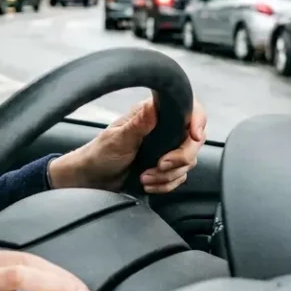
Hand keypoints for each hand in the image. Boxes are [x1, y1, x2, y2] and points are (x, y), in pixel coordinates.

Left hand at [49, 97, 206, 193]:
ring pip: (188, 162)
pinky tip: (148, 183)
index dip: (197, 121)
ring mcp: (166, 149)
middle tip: (160, 165)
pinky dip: (165, 184)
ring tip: (145, 176)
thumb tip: (153, 106)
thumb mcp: (119, 138)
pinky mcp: (165, 168)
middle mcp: (164, 129)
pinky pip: (179, 177)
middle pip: (194, 140)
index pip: (188, 109)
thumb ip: (139, 124)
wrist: (93, 178)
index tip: (194, 136)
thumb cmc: (101, 153)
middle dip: (180, 157)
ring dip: (167, 175)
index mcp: (154, 114)